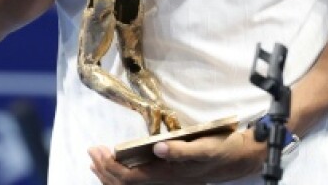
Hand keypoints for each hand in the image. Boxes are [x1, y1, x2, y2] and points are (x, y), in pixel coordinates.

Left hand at [88, 129, 263, 182]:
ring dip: (110, 174)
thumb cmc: (219, 150)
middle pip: (124, 184)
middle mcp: (163, 182)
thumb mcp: (204, 147)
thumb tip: (158, 148)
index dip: (109, 167)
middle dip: (104, 170)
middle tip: (91, 151)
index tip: (97, 149)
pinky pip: (137, 182)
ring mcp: (164, 182)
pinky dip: (121, 175)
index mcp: (167, 174)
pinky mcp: (167, 177)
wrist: (236, 159)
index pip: (129, 178)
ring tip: (95, 161)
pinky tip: (115, 167)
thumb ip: (181, 149)